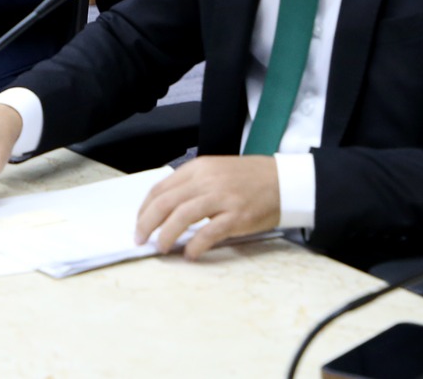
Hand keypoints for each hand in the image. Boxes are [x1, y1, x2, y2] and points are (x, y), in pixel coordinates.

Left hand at [133, 155, 280, 258]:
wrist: (283, 181)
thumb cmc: (248, 179)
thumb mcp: (215, 171)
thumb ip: (191, 185)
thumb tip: (165, 209)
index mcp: (198, 168)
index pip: (160, 189)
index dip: (144, 209)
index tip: (139, 224)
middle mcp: (206, 180)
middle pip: (165, 203)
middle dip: (147, 224)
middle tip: (140, 240)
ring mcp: (221, 198)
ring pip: (181, 217)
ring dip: (166, 235)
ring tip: (160, 248)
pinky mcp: (236, 216)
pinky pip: (208, 233)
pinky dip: (195, 245)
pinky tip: (189, 254)